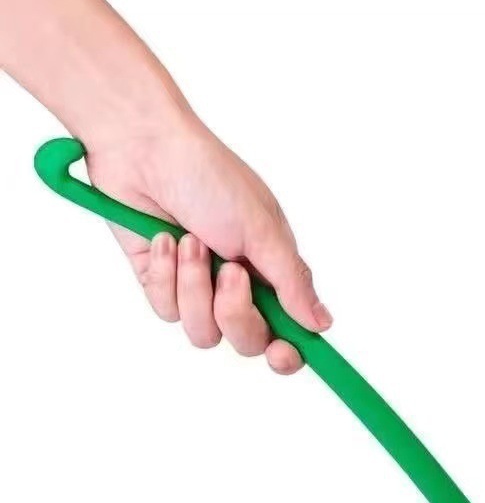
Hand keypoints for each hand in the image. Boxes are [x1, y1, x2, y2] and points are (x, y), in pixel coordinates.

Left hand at [85, 115, 331, 374]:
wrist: (144, 150)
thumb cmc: (211, 177)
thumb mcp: (263, 231)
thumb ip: (293, 283)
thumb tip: (322, 324)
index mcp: (272, 271)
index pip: (289, 330)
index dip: (288, 351)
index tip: (283, 352)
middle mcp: (239, 285)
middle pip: (247, 341)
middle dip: (235, 312)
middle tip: (230, 272)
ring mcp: (198, 287)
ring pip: (203, 332)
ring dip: (195, 287)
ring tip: (192, 243)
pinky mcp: (159, 283)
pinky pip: (166, 311)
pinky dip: (165, 275)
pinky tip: (165, 239)